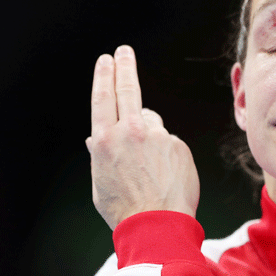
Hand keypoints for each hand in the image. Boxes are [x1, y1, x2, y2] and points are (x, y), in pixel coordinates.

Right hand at [86, 45, 199, 229]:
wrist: (158, 224)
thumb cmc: (125, 208)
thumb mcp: (100, 181)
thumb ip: (102, 155)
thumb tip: (97, 138)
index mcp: (106, 140)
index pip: (104, 98)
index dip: (105, 76)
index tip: (106, 60)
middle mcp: (131, 132)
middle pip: (128, 89)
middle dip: (124, 66)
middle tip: (124, 52)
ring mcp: (158, 136)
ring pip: (152, 124)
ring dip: (149, 136)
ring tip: (149, 167)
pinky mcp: (178, 144)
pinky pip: (170, 142)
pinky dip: (167, 153)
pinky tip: (165, 175)